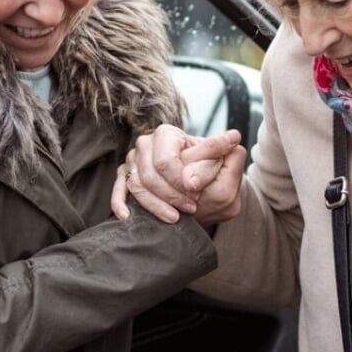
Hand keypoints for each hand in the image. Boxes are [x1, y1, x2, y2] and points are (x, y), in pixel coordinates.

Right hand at [111, 125, 240, 222]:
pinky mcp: (124, 178)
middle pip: (150, 175)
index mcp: (167, 134)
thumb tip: (233, 138)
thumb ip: (221, 152)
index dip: (180, 180)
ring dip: (156, 205)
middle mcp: (146, 145)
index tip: (196, 193)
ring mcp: (132, 162)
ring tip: (176, 217)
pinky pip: (117, 191)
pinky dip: (120, 203)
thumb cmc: (206, 170)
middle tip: (191, 208)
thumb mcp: (218, 160)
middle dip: (171, 195)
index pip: (166, 161)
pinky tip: (127, 216)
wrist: (196, 186)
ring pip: (137, 186)